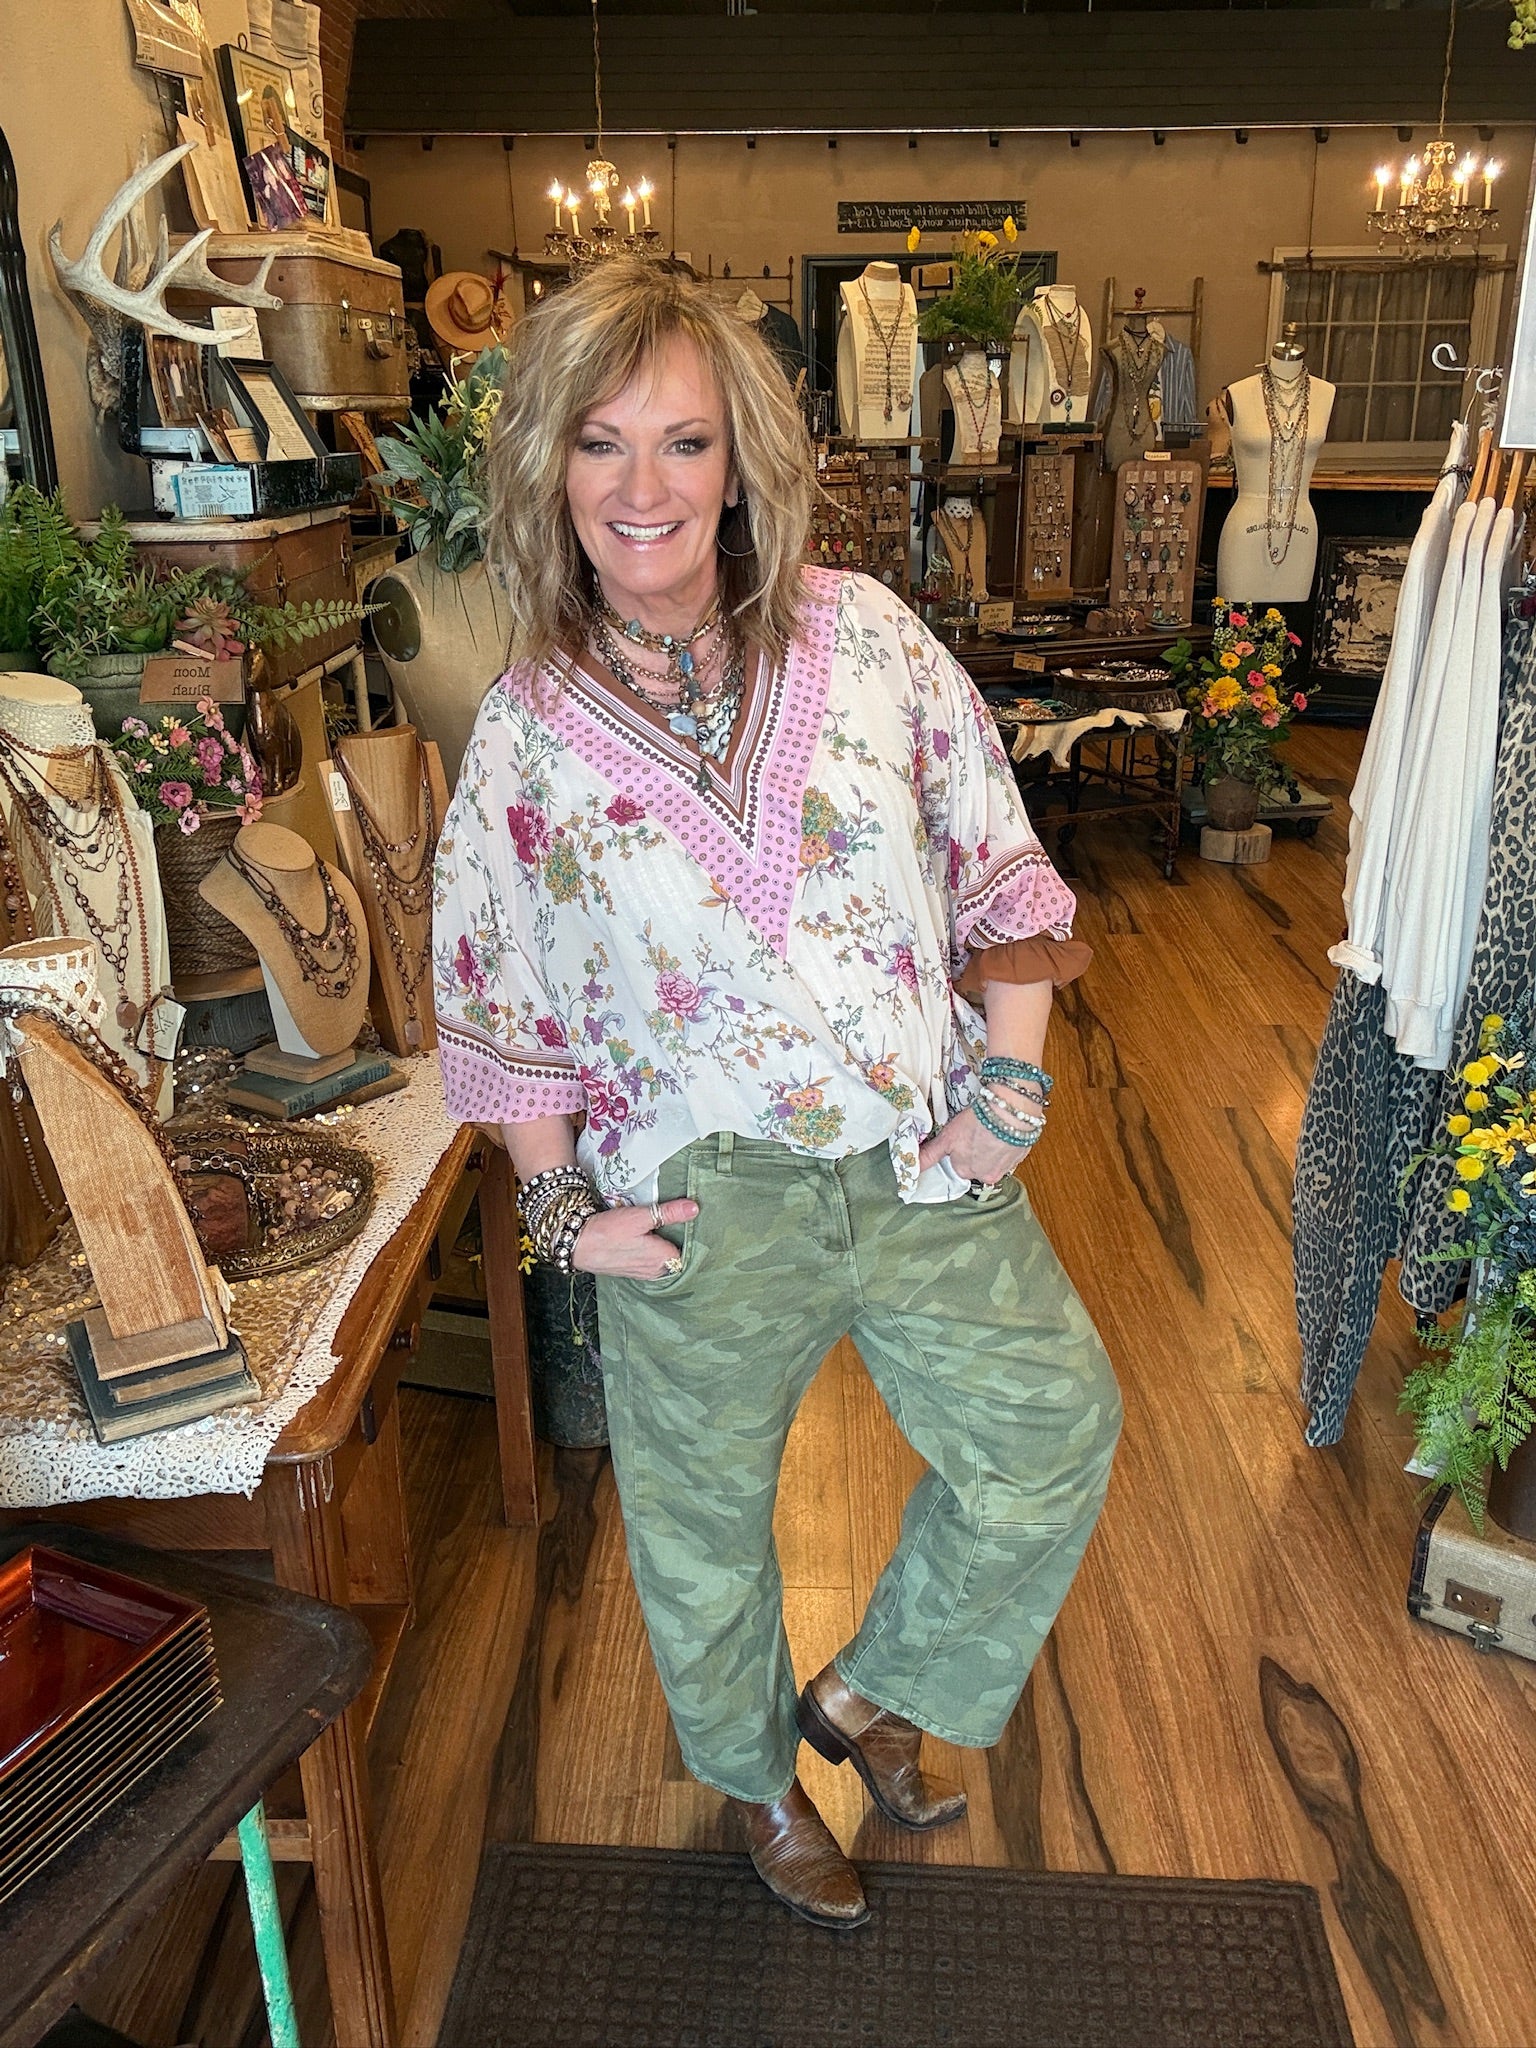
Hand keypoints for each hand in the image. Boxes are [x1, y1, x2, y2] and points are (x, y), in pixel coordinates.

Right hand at [570, 1198, 698, 1278]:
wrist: (576, 1244)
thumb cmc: (607, 1233)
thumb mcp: (640, 1217)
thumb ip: (669, 1213)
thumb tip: (693, 1208)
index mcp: (664, 1260)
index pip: (690, 1247)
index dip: (691, 1232)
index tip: (691, 1218)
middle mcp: (657, 1270)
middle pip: (678, 1252)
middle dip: (678, 1236)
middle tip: (677, 1216)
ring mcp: (645, 1272)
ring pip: (664, 1255)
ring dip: (664, 1241)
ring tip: (661, 1223)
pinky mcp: (634, 1269)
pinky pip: (651, 1258)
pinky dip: (652, 1247)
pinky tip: (646, 1234)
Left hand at [919, 1108, 1027, 1186]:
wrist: (1009, 1112)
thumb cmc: (976, 1123)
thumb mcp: (947, 1138)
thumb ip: (930, 1154)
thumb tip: (913, 1167)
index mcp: (966, 1172)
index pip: (959, 1164)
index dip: (961, 1149)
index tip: (964, 1137)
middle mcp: (986, 1175)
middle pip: (977, 1164)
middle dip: (977, 1151)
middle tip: (976, 1131)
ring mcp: (1006, 1167)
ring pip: (995, 1159)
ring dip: (993, 1148)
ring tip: (990, 1129)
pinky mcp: (1021, 1156)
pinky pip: (1011, 1153)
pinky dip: (1007, 1143)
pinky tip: (1004, 1130)